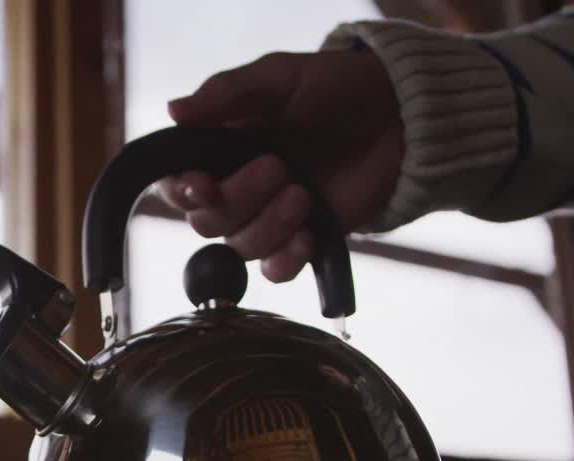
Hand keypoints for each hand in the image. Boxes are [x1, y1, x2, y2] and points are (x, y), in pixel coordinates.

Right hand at [159, 50, 402, 281]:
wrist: (400, 116)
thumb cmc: (335, 88)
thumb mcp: (279, 78)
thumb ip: (226, 93)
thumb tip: (172, 111)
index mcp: (219, 149)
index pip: (177, 183)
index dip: (183, 191)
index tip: (205, 184)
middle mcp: (234, 188)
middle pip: (206, 221)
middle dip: (239, 199)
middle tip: (280, 167)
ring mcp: (267, 217)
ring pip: (241, 246)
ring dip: (270, 225)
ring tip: (305, 194)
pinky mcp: (301, 239)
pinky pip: (275, 270)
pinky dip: (286, 259)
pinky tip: (308, 236)